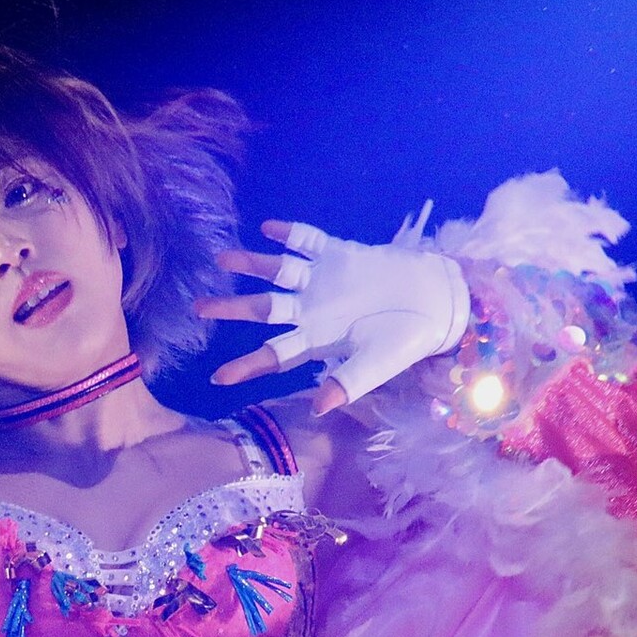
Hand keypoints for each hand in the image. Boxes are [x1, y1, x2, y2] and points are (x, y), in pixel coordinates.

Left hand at [197, 219, 470, 414]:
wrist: (438, 303)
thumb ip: (348, 383)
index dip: (247, 365)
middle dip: (231, 308)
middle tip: (198, 307)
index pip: (274, 354)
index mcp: (316, 340)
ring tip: (225, 258)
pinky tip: (269, 228)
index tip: (216, 379)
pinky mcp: (339, 254)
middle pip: (263, 309)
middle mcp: (311, 310)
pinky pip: (308, 240)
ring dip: (251, 264)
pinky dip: (290, 233)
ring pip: (277, 271)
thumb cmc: (406, 340)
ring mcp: (322, 281)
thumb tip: (320, 408)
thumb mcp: (378, 365)